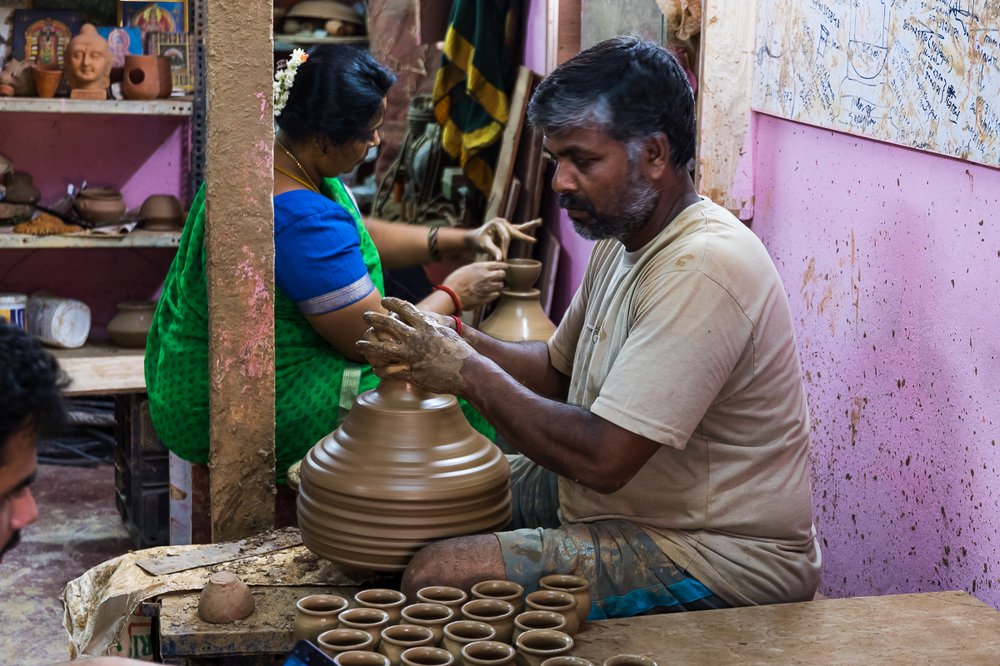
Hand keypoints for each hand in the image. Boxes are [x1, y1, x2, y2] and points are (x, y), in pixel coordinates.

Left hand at [357, 297, 472, 393]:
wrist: (469, 371)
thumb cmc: (461, 351)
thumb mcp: (447, 332)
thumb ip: (432, 326)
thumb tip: (424, 319)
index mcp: (425, 326)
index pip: (404, 309)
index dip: (392, 303)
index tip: (383, 301)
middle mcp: (416, 338)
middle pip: (388, 325)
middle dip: (374, 319)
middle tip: (365, 316)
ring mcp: (413, 356)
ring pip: (382, 349)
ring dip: (368, 346)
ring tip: (358, 344)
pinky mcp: (412, 372)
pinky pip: (390, 371)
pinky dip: (380, 369)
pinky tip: (374, 368)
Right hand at [443, 261, 505, 309]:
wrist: (452, 295)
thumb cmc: (455, 281)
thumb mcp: (465, 269)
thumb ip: (477, 268)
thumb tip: (483, 269)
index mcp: (481, 267)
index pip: (498, 264)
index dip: (502, 266)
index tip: (504, 267)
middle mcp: (487, 276)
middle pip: (502, 274)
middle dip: (501, 275)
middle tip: (498, 277)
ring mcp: (488, 288)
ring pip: (501, 285)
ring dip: (498, 285)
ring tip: (493, 286)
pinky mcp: (487, 298)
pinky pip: (496, 294)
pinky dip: (495, 294)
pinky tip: (490, 293)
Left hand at [468, 217, 541, 259]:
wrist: (474, 238)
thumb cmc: (478, 241)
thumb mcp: (484, 246)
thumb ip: (493, 251)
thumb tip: (501, 260)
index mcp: (496, 223)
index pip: (505, 237)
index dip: (504, 248)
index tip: (502, 258)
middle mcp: (503, 221)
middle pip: (513, 234)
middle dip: (511, 245)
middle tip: (510, 254)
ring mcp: (506, 224)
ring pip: (520, 228)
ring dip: (531, 225)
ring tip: (540, 221)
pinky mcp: (509, 229)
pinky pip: (520, 228)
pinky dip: (528, 226)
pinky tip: (539, 222)